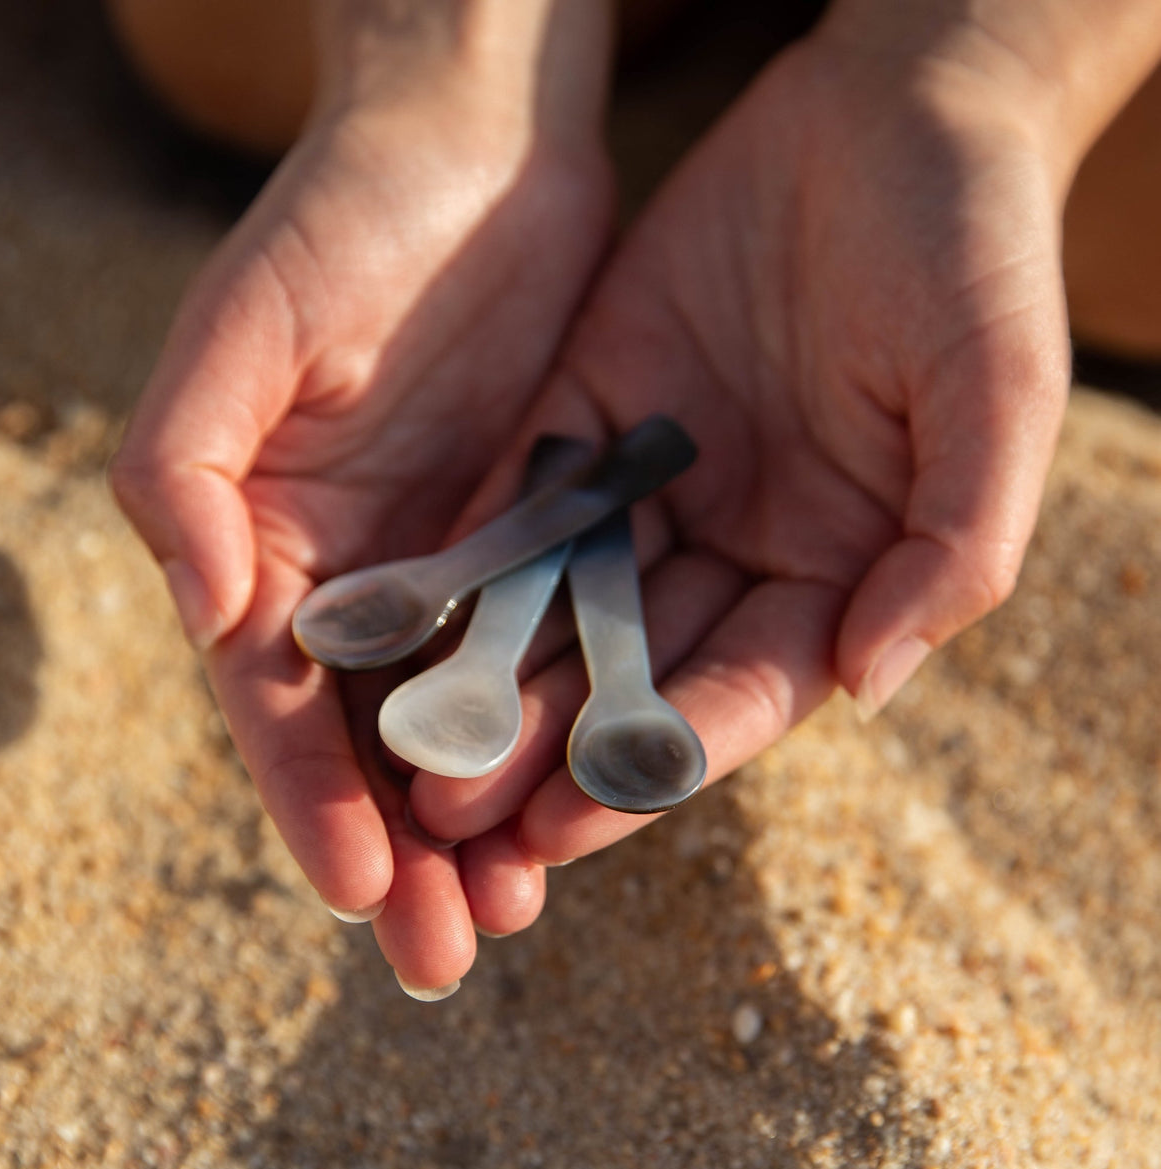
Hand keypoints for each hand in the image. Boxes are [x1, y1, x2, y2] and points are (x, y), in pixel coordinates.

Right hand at [111, 2, 614, 994]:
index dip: (312, 798)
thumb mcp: (244, 334)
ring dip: (488, 817)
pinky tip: (589, 790)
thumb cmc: (343, 224)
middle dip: (405, 851)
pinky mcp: (546, 532)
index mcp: (272, 545)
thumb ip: (188, 469)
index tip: (360, 891)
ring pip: (470, 717)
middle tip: (445, 957)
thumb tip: (206, 614)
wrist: (476, 150)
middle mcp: (362, 574)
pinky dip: (563, 724)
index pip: (280, 703)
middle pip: (374, 740)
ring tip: (516, 913)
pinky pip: (555, 646)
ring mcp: (457, 561)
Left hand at [409, 16, 1075, 898]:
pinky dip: (467, 558)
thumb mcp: (996, 395)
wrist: (895, 113)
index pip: (735, 693)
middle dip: (543, 746)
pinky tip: (399, 614)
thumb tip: (873, 681)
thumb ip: (952, 544)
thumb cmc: (974, 251)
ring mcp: (656, 487)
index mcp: (835, 570)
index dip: (654, 762)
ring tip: (408, 748)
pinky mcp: (589, 416)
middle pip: (628, 669)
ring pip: (559, 602)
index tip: (567, 827)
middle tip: (453, 815)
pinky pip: (521, 498)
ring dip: (486, 674)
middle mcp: (737, 547)